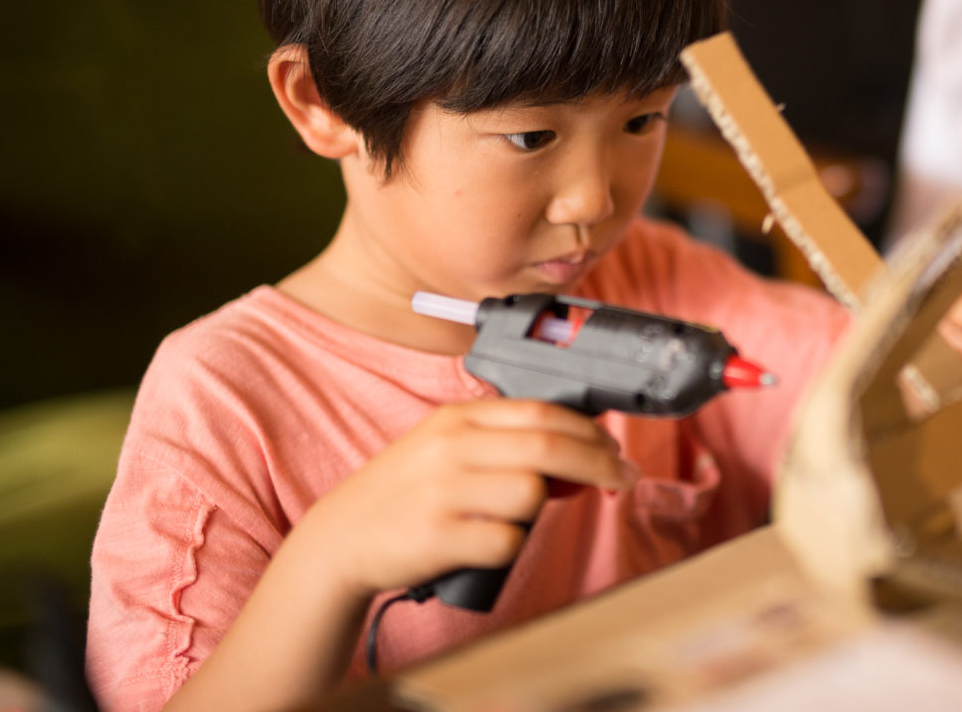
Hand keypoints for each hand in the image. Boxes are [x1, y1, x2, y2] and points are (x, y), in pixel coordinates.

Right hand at [285, 398, 637, 599]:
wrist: (340, 539)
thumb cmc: (407, 493)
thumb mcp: (447, 447)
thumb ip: (504, 442)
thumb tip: (581, 453)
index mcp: (458, 417)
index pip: (544, 412)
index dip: (591, 433)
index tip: (615, 451)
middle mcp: (452, 446)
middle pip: (551, 447)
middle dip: (600, 465)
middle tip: (621, 480)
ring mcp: (444, 490)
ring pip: (532, 494)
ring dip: (537, 512)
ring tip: (509, 519)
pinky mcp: (438, 536)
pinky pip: (506, 541)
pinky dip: (508, 547)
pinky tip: (485, 545)